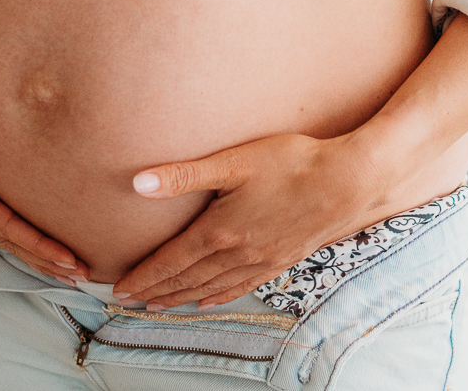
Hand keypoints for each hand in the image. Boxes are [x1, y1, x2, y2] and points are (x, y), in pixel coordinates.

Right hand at [0, 62, 87, 283]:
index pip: (3, 223)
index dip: (35, 242)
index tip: (66, 256)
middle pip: (9, 240)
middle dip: (45, 260)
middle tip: (82, 275)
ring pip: (9, 239)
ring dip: (40, 258)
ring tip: (75, 274)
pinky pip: (6, 226)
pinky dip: (30, 243)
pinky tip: (52, 251)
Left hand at [111, 133, 395, 310]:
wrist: (348, 182)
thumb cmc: (291, 163)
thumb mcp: (234, 162)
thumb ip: (184, 175)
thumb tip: (137, 183)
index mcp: (219, 231)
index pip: (170, 261)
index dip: (143, 277)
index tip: (119, 289)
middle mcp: (237, 253)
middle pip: (186, 280)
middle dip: (155, 292)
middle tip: (128, 302)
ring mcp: (261, 261)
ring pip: (210, 288)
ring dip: (180, 299)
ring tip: (156, 306)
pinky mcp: (281, 260)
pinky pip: (241, 287)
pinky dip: (218, 298)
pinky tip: (206, 303)